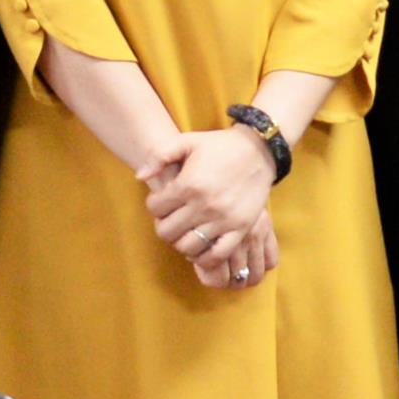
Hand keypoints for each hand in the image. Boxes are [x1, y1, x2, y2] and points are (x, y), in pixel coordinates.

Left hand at [143, 126, 280, 289]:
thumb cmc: (219, 145)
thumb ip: (159, 156)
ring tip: (186, 231)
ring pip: (188, 247)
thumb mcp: (187, 141)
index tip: (162, 201)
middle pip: (167, 232)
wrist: (258, 151)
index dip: (154, 205)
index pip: (155, 208)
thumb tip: (139, 177)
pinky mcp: (240, 229)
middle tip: (171, 218)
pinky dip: (205, 257)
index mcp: (189, 184)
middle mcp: (204, 205)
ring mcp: (223, 220)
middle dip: (164, 226)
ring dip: (181, 242)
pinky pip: (217, 255)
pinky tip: (202, 245)